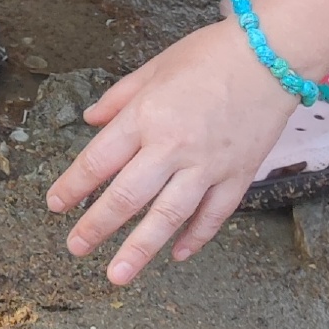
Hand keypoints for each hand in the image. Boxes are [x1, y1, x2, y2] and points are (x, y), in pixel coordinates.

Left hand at [44, 17, 285, 283]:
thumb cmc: (210, 55)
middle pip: (127, 196)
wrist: (272, 56)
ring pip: (168, 216)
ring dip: (141, 249)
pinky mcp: (237, 176)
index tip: (56, 205)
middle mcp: (173, 147)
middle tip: (76, 247)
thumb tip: (91, 121)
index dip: (73, 186)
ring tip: (118, 274)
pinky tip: (176, 254)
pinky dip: (195, 238)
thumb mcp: (154, 67)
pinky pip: (213, 215)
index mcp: (146, 117)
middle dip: (97, 226)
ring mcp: (207, 166)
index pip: (99, 161)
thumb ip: (119, 98)